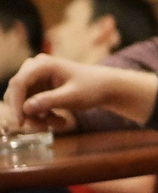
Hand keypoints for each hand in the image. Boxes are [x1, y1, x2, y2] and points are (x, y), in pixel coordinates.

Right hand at [4, 54, 157, 127]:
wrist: (106, 88)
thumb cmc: (92, 88)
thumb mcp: (73, 96)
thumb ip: (49, 101)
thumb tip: (26, 108)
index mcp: (43, 65)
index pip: (18, 83)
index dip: (15, 104)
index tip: (20, 123)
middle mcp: (35, 69)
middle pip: (16, 94)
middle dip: (27, 114)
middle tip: (42, 128)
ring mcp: (36, 80)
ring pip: (23, 103)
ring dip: (37, 118)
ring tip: (59, 124)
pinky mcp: (39, 90)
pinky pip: (31, 108)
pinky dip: (43, 117)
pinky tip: (61, 122)